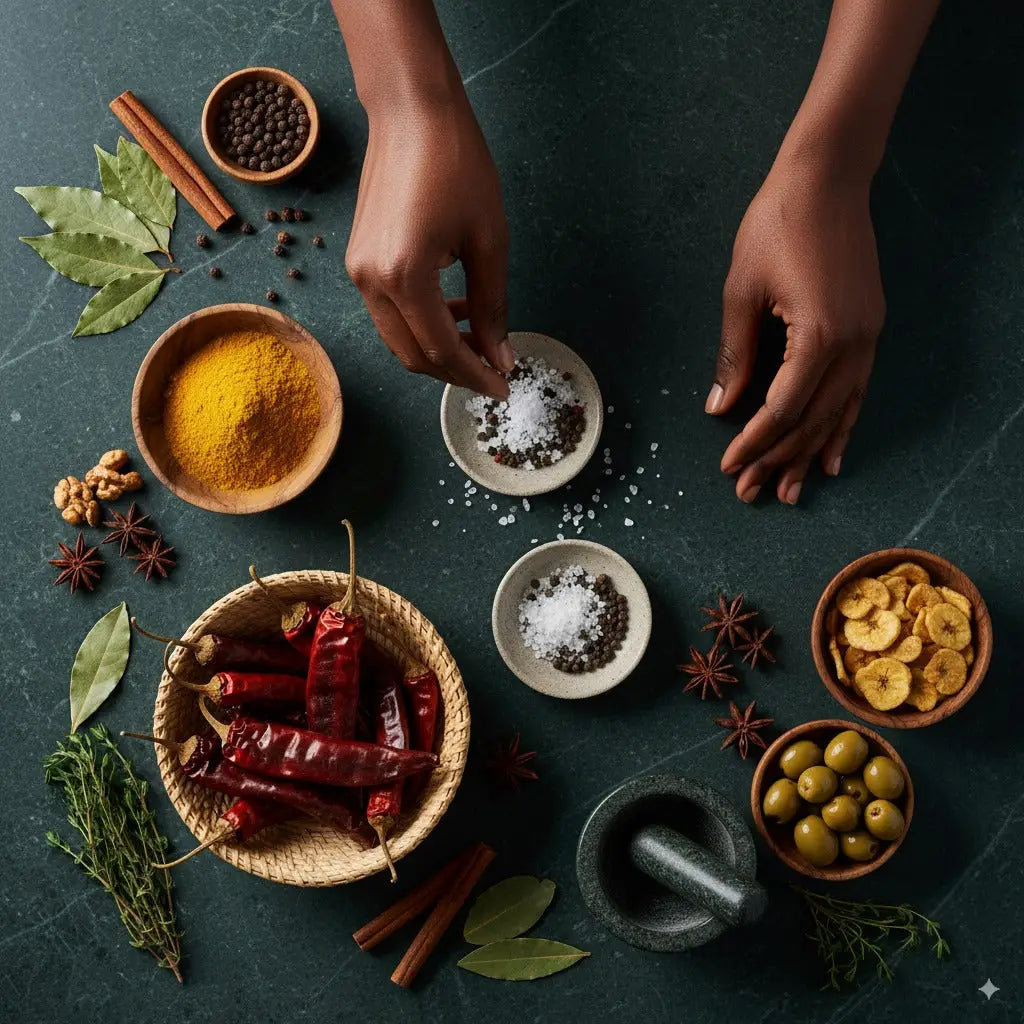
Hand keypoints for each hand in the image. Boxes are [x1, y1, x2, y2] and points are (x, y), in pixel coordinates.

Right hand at [346, 95, 511, 397]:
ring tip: (480, 338)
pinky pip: (389, 313)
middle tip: (494, 369)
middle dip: (456, 370)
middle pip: (414, 354)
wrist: (411, 112)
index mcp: (404, 276)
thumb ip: (493, 306)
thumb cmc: (456, 164)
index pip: (441, 350)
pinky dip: (421, 324)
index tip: (504, 386)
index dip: (475, 375)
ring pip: (399, 338)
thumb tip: (500, 356)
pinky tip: (454, 310)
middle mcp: (371, 281)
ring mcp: (359, 272)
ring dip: (438, 348)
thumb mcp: (489, 239)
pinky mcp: (358, 261)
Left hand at [708, 158, 884, 503]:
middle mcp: (853, 343)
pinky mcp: (870, 327)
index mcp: (819, 336)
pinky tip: (832, 455)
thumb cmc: (777, 226)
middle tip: (751, 493)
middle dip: (779, 460)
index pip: (783, 410)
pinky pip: (857, 391)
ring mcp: (868, 336)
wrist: (826, 178)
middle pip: (812, 420)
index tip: (729, 466)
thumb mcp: (741, 293)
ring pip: (839, 412)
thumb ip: (734, 356)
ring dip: (812, 454)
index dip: (754, 444)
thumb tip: (721, 408)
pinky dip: (842, 425)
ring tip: (792, 492)